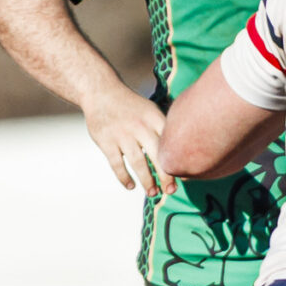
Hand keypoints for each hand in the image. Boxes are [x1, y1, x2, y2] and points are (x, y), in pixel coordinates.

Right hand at [84, 83, 175, 197]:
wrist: (101, 91)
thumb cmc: (131, 106)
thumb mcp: (151, 109)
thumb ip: (163, 128)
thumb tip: (183, 150)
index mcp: (154, 118)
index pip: (170, 142)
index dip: (178, 159)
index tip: (185, 175)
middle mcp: (140, 126)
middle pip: (157, 155)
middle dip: (166, 175)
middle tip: (172, 191)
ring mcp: (122, 134)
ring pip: (138, 162)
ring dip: (146, 180)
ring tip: (153, 193)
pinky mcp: (106, 141)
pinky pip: (116, 164)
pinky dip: (124, 177)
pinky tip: (130, 186)